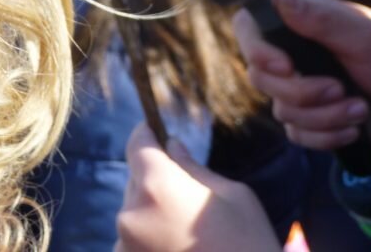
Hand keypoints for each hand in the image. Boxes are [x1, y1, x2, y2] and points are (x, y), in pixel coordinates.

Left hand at [114, 123, 280, 251]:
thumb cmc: (247, 243)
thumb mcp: (232, 194)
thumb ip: (194, 167)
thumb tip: (172, 146)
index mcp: (156, 185)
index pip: (137, 144)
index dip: (146, 134)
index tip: (155, 131)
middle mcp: (130, 214)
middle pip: (135, 180)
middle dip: (156, 179)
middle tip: (188, 194)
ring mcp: (124, 247)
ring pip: (134, 213)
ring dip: (152, 213)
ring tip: (188, 230)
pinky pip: (133, 243)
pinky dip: (150, 241)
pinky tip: (180, 249)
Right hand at [234, 0, 370, 164]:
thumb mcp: (366, 36)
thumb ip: (320, 18)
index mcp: (303, 22)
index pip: (250, 27)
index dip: (257, 49)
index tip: (286, 67)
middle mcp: (295, 53)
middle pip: (260, 76)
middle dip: (303, 92)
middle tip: (341, 89)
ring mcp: (299, 87)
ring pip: (281, 111)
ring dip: (325, 116)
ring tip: (359, 108)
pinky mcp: (308, 119)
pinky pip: (296, 135)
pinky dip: (327, 136)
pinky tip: (354, 127)